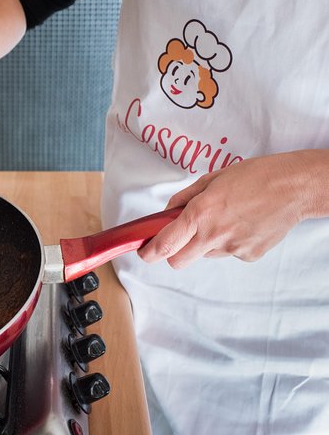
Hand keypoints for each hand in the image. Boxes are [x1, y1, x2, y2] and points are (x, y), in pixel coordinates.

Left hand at [137, 150, 328, 267]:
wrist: (295, 186)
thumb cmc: (255, 176)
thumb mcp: (211, 179)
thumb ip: (184, 199)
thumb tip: (166, 214)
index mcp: (201, 213)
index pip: (164, 244)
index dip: (149, 252)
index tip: (144, 251)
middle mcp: (214, 234)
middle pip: (178, 261)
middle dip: (173, 253)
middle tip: (179, 238)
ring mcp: (233, 247)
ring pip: (204, 255)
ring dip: (203, 243)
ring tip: (224, 219)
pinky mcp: (249, 255)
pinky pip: (228, 253)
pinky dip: (227, 243)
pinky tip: (241, 224)